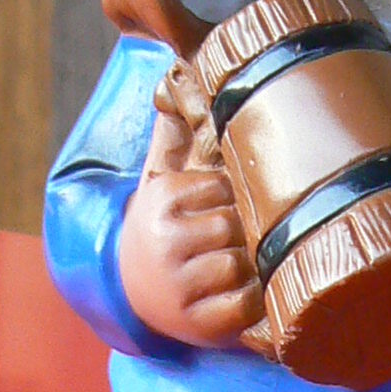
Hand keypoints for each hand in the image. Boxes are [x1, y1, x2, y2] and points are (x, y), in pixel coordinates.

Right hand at [118, 100, 263, 347]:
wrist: (134, 291)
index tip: (226, 210)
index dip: (238, 200)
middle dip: (248, 233)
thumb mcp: (167, 183)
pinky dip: (256, 300)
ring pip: (245, 263)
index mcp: (162, 197)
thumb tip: (179, 69)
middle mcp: (165, 239)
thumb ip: (178, 134)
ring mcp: (179, 284)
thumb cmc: (168, 229)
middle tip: (241, 242)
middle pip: (238, 225)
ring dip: (253, 266)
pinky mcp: (197, 322)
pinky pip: (248, 303)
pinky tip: (246, 292)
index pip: (228, 188)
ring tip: (241, 267)